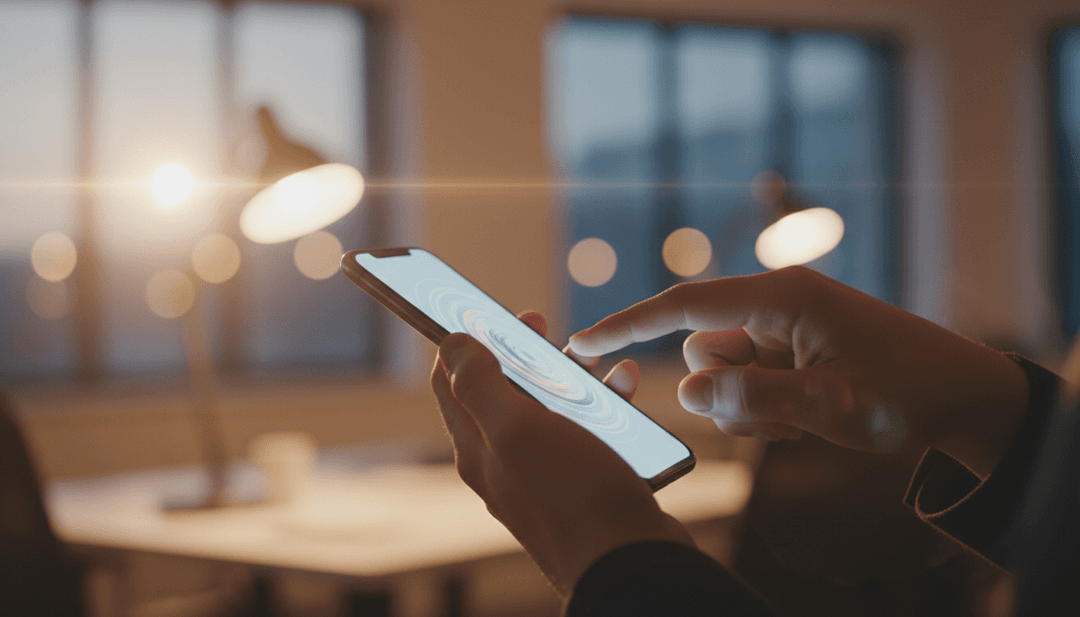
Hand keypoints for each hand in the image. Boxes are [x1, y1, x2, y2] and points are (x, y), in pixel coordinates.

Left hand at [431, 312, 693, 595]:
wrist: (631, 562)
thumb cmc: (572, 495)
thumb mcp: (517, 428)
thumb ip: (479, 384)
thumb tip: (450, 343)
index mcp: (478, 448)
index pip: (450, 383)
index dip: (462, 341)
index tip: (486, 312)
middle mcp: (507, 461)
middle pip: (504, 390)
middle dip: (522, 351)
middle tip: (541, 322)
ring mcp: (547, 472)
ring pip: (552, 406)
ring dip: (571, 374)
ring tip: (596, 355)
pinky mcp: (587, 480)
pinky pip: (589, 428)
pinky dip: (605, 403)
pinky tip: (627, 385)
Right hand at [568, 267, 1028, 477]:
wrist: (965, 396)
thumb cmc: (908, 391)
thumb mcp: (832, 405)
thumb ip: (754, 400)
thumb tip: (684, 391)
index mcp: (780, 297)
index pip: (683, 305)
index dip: (627, 324)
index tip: (579, 342)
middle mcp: (773, 305)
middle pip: (702, 350)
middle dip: (725, 391)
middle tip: (784, 414)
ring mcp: (781, 331)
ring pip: (723, 375)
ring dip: (751, 408)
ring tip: (810, 416)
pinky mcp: (790, 353)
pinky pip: (748, 387)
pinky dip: (770, 412)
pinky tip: (817, 416)